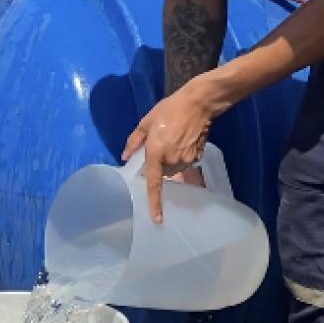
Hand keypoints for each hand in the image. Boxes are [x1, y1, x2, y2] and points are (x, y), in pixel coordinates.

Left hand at [122, 78, 215, 223]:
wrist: (198, 104)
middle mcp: (172, 160)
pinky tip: (183, 141)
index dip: (154, 202)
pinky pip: (185, 164)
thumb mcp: (146, 121)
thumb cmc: (170, 109)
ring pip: (174, 169)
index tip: (157, 219)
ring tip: (173, 139)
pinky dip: (181, 156)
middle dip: (159, 164)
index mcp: (156, 152)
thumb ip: (134, 141)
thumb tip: (125, 156)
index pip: (153, 182)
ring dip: (170, 160)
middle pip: (162, 173)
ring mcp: (186, 160)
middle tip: (160, 144)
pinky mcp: (197, 157)